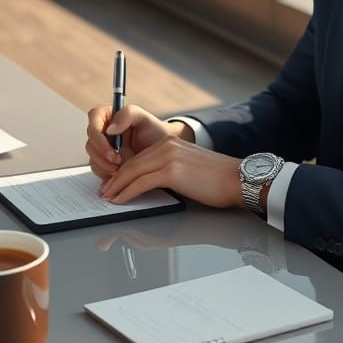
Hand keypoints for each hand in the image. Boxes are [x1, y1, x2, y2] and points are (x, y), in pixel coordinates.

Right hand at [86, 103, 190, 182]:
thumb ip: (127, 115)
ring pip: (93, 159)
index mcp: (107, 116)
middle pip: (91, 143)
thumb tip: (110, 128)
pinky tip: (119, 175)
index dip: (98, 137)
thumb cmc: (154, 131)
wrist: (162, 150)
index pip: (93, 121)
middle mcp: (102, 132)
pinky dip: (107, 175)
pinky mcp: (105, 162)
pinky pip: (98, 170)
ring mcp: (102, 148)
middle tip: (118, 162)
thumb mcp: (143, 118)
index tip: (112, 150)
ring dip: (105, 167)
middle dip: (102, 156)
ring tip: (121, 169)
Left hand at [101, 135, 242, 209]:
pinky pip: (141, 182)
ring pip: (132, 171)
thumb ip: (168, 172)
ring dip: (117, 186)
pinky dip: (127, 192)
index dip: (123, 171)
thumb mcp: (188, 170)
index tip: (114, 183)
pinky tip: (120, 200)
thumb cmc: (217, 180)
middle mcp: (167, 146)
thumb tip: (149, 187)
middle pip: (132, 163)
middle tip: (105, 191)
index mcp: (171, 143)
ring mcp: (168, 157)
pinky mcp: (171, 171)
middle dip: (115, 179)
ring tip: (108, 198)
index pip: (139, 157)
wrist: (236, 179)